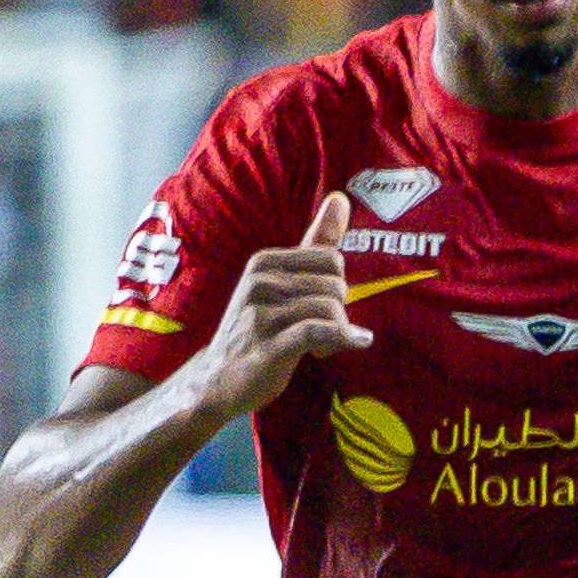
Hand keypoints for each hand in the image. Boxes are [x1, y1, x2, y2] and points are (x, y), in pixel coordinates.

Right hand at [190, 191, 371, 421]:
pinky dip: (345, 338)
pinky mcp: (270, 345)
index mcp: (265, 262)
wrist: (218, 378)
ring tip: (320, 346)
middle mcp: (261, 281)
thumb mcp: (282, 281)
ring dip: (338, 333)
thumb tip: (340, 198)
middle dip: (339, 311)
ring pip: (330, 309)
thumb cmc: (258, 328)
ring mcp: (262, 313)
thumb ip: (314, 243)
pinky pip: (320, 332)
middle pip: (335, 285)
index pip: (331, 259)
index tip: (321, 307)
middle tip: (321, 331)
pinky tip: (359, 341)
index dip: (336, 286)